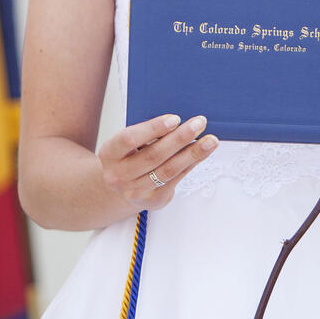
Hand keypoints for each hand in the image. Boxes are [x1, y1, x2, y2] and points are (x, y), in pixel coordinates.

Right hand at [98, 113, 217, 210]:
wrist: (122, 187)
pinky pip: (176, 179)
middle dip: (180, 138)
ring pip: (168, 170)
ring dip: (192, 153)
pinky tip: (202, 153)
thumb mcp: (129, 143)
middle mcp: (118, 175)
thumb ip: (147, 133)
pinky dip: (191, 164)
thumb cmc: (129, 155)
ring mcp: (135, 191)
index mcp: (109, 153)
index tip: (175, 118)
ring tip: (210, 140)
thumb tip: (179, 122)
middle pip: (153, 155)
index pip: (129, 138)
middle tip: (199, 123)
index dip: (153, 128)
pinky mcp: (153, 200)